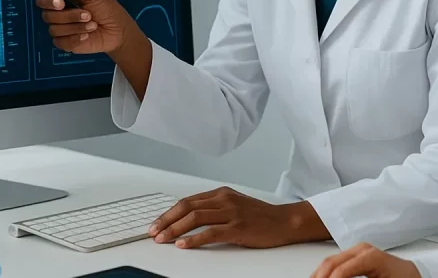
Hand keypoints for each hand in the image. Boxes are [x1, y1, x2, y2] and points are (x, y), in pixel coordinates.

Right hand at [36, 0, 135, 54]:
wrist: (119, 30)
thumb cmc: (107, 10)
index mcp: (62, 0)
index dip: (47, 1)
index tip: (60, 3)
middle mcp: (59, 15)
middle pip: (47, 15)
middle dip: (69, 15)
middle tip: (88, 14)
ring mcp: (61, 30)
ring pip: (54, 29)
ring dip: (76, 27)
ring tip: (93, 25)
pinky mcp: (66, 44)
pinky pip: (60, 42)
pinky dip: (75, 38)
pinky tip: (87, 36)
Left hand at [148, 187, 328, 248]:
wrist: (284, 221)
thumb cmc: (260, 216)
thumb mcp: (235, 205)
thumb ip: (214, 208)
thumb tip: (188, 217)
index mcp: (221, 193)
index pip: (187, 201)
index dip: (169, 213)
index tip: (157, 223)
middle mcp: (224, 199)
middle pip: (187, 207)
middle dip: (166, 220)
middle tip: (153, 232)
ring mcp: (231, 212)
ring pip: (195, 218)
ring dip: (175, 229)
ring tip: (163, 239)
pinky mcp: (238, 227)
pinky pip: (211, 232)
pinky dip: (194, 239)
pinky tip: (183, 244)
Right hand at [312, 243, 421, 277]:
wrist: (411, 276)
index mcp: (370, 257)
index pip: (340, 271)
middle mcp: (361, 250)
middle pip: (330, 263)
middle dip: (319, 276)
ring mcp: (358, 251)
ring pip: (329, 262)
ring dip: (319, 274)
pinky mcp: (355, 255)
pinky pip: (335, 262)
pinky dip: (325, 272)